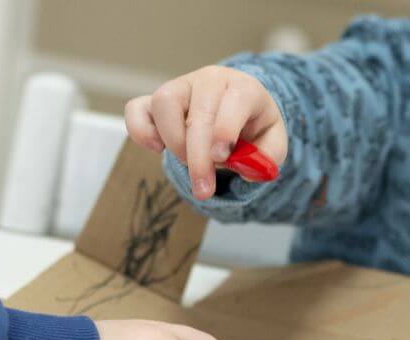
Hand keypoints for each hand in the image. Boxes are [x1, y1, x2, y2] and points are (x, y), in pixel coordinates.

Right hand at [125, 65, 286, 200]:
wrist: (236, 113)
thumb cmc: (252, 128)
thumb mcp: (272, 143)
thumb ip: (267, 157)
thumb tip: (246, 170)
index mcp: (243, 88)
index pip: (234, 101)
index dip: (225, 130)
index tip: (221, 158)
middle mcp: (211, 81)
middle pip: (198, 112)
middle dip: (198, 156)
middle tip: (203, 188)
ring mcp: (181, 87)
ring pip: (165, 103)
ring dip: (173, 141)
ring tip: (188, 162)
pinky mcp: (156, 101)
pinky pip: (137, 109)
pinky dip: (140, 131)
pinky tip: (156, 148)